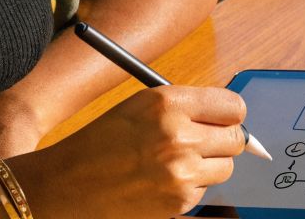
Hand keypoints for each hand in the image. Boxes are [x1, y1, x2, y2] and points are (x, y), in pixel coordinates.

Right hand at [9, 85, 247, 218]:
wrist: (67, 185)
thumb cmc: (101, 142)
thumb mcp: (140, 106)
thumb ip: (185, 106)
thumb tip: (229, 117)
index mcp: (168, 103)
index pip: (233, 106)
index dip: (229, 113)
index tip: (225, 118)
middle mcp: (179, 135)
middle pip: (236, 138)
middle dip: (223, 139)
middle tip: (203, 141)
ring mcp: (181, 172)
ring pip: (226, 167)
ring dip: (209, 165)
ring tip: (175, 162)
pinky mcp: (180, 201)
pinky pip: (205, 190)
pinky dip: (191, 186)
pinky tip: (162, 181)